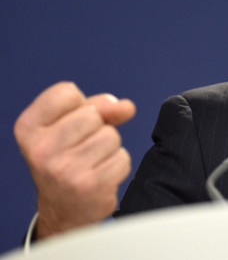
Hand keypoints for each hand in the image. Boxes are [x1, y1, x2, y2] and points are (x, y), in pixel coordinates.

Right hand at [14, 82, 135, 238]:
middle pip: (93, 115)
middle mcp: (41, 149)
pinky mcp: (90, 185)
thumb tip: (125, 107)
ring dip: (108, 148)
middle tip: (81, 147)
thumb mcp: (69, 126)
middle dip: (97, 128)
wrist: (63, 209)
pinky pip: (123, 158)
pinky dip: (117, 165)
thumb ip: (98, 107)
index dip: (79, 104)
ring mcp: (65, 169)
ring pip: (111, 136)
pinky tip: (100, 175)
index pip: (66, 92)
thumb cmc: (65, 160)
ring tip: (91, 162)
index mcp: (29, 129)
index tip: (71, 123)